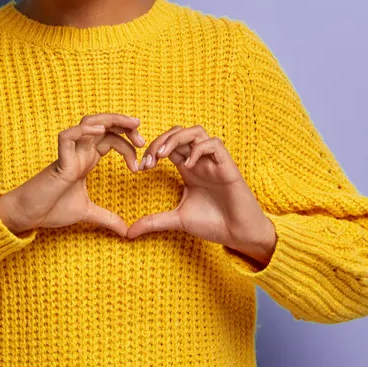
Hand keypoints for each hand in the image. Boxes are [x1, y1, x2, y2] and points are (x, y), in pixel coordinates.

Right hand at [0, 113, 144, 236]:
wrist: (28, 216)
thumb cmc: (52, 209)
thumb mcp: (88, 213)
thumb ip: (108, 218)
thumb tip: (127, 232)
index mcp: (86, 159)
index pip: (110, 139)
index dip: (128, 144)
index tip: (141, 164)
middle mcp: (79, 151)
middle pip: (103, 125)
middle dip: (124, 124)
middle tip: (142, 135)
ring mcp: (68, 154)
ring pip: (88, 124)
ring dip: (110, 120)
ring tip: (130, 125)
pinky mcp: (58, 162)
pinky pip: (67, 137)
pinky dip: (83, 131)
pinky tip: (100, 131)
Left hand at [126, 125, 274, 253]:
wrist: (239, 235)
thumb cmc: (213, 223)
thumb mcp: (177, 220)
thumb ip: (154, 222)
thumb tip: (128, 233)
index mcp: (188, 168)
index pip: (168, 145)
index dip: (151, 149)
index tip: (141, 168)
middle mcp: (200, 160)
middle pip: (179, 132)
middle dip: (160, 140)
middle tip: (149, 160)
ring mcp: (214, 161)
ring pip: (196, 131)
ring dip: (177, 139)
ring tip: (163, 156)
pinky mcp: (228, 166)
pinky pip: (214, 144)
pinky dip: (199, 149)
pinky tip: (189, 165)